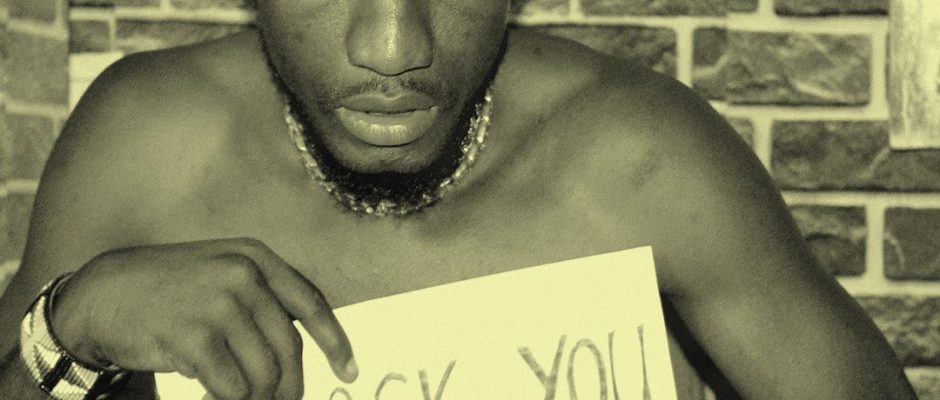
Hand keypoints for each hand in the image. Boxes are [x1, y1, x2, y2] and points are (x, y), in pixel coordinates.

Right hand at [49, 238, 356, 399]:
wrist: (102, 293)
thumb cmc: (167, 288)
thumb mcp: (221, 272)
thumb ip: (261, 297)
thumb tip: (299, 346)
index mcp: (255, 257)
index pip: (310, 303)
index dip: (336, 341)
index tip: (350, 371)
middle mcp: (243, 275)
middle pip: (288, 349)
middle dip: (288, 386)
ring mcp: (219, 304)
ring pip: (263, 374)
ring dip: (255, 398)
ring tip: (236, 396)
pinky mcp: (194, 336)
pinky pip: (231, 387)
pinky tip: (208, 393)